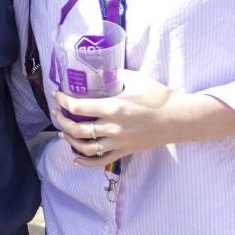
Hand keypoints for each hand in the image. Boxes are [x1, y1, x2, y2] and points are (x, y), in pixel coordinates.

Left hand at [53, 70, 234, 166]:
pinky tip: (76, 158)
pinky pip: (100, 161)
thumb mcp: (135, 79)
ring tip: (62, 133)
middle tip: (57, 113)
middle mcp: (113, 128)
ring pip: (85, 147)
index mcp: (114, 108)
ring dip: (70, 140)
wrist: (178, 118)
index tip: (56, 95)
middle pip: (77, 130)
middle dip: (62, 121)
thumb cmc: (158, 96)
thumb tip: (97, 73)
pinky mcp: (125, 152)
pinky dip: (85, 161)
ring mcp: (118, 143)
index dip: (63, 101)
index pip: (79, 107)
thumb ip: (114, 76)